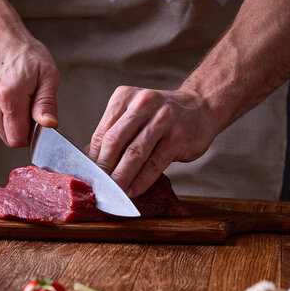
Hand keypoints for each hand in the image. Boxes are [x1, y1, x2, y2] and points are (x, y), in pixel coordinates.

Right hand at [0, 24, 58, 147]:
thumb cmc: (21, 52)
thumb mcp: (47, 74)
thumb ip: (47, 103)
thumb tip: (48, 124)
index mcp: (9, 97)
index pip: (18, 140)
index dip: (30, 134)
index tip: (34, 119)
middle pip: (8, 138)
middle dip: (21, 127)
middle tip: (25, 102)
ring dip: (8, 121)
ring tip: (12, 96)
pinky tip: (0, 96)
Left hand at [87, 86, 217, 196]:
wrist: (200, 107)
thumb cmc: (162, 116)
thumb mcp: (134, 114)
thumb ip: (113, 132)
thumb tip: (89, 159)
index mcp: (124, 97)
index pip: (101, 133)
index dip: (93, 159)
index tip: (89, 177)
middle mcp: (143, 104)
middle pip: (114, 142)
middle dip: (104, 169)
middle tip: (98, 187)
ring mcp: (163, 119)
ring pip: (134, 154)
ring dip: (121, 178)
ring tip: (114, 193)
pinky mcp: (178, 137)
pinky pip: (154, 164)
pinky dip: (141, 181)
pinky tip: (133, 191)